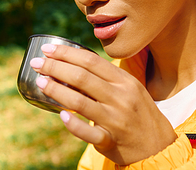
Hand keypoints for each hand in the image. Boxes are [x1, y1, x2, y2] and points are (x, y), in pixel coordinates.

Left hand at [30, 44, 176, 165]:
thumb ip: (106, 79)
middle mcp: (120, 98)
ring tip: (41, 82)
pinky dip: (73, 124)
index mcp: (124, 81)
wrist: (158, 146)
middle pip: (82, 77)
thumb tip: (72, 65)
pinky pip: (88, 132)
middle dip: (55, 67)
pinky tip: (61, 115)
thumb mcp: (130, 89)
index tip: (48, 48)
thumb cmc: (139, 113)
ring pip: (80, 102)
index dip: (67, 53)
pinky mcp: (110, 140)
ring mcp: (115, 120)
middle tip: (37, 63)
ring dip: (56, 90)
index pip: (91, 61)